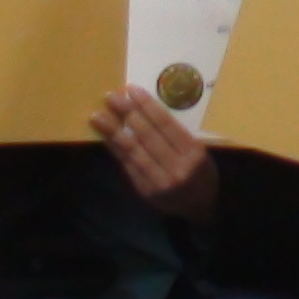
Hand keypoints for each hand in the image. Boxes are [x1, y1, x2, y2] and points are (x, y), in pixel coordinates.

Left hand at [93, 87, 216, 219]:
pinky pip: (128, 165)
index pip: (166, 124)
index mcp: (194, 153)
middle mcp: (177, 167)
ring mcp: (159, 181)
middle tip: (110, 96)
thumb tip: (145, 110)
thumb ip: (177, 135)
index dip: (147, 106)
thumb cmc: (200, 173)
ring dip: (113, 131)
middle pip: (148, 135)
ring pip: (133, 151)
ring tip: (97, 116)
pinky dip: (115, 149)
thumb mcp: (199, 152)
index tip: (131, 90)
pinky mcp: (145, 190)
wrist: (201, 208)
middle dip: (127, 114)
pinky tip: (105, 136)